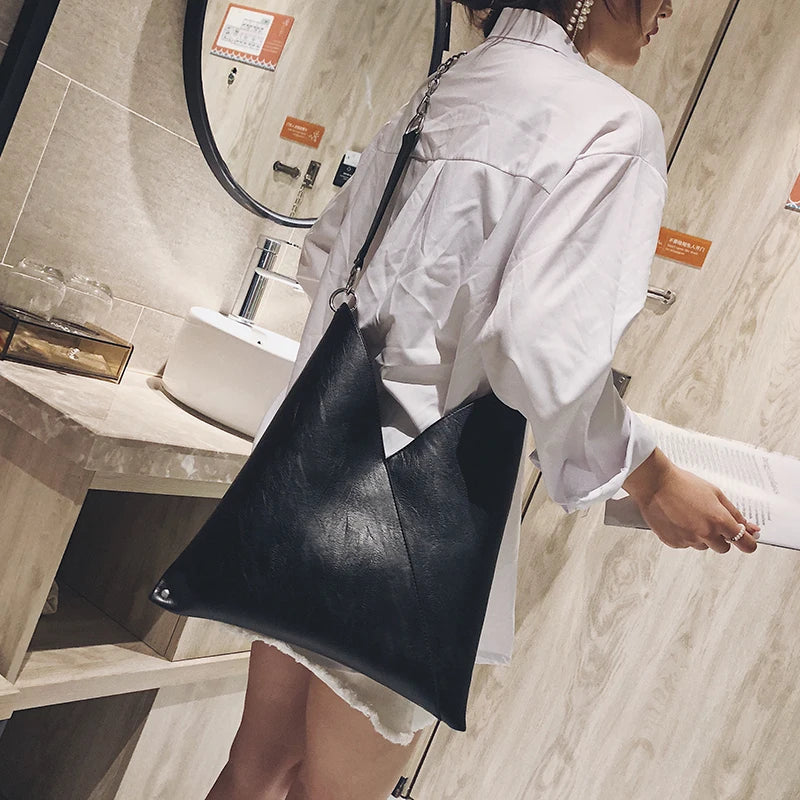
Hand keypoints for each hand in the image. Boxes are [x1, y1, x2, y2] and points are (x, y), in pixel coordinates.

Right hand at [622, 448, 760, 553]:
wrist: (654, 483)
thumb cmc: (682, 484)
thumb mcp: (715, 494)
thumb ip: (735, 514)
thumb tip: (751, 528)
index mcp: (719, 521)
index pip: (745, 544)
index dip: (748, 542)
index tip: (747, 541)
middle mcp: (705, 534)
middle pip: (723, 548)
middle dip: (720, 537)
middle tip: (708, 520)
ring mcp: (688, 540)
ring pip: (702, 546)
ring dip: (700, 536)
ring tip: (688, 516)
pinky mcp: (673, 542)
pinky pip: (685, 544)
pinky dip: (684, 535)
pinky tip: (678, 520)